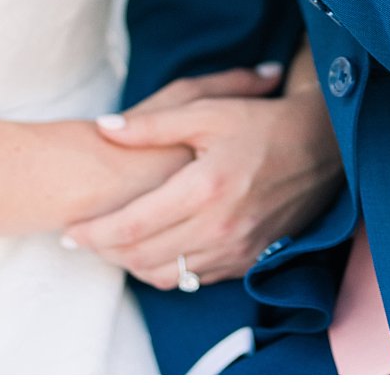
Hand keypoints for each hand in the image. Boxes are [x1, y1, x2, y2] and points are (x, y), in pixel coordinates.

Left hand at [62, 64, 341, 289]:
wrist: (320, 148)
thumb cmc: (257, 122)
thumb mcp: (203, 110)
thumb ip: (150, 124)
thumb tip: (103, 128)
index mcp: (203, 189)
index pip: (133, 225)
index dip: (95, 232)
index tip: (68, 230)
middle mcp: (220, 227)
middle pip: (144, 256)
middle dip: (105, 252)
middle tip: (80, 239)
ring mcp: (238, 249)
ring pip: (169, 275)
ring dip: (132, 264)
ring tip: (109, 245)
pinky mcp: (250, 260)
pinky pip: (197, 279)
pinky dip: (167, 271)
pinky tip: (149, 251)